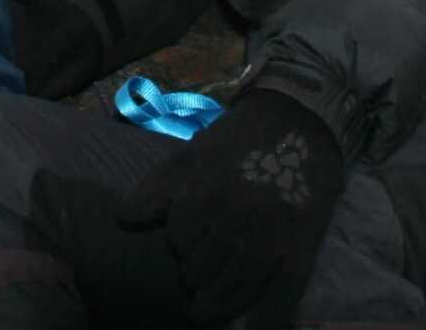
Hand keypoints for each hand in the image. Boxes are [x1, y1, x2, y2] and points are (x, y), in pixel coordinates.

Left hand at [116, 89, 345, 325]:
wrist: (302, 117)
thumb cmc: (241, 136)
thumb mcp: (194, 152)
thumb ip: (158, 186)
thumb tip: (122, 218)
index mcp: (207, 191)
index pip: (179, 237)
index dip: (179, 243)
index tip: (186, 243)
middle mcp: (237, 216)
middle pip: (203, 267)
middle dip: (196, 273)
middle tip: (199, 272)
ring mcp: (272, 234)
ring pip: (235, 286)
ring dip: (218, 302)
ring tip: (206, 307)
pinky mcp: (303, 245)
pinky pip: (283, 294)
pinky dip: (267, 318)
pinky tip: (255, 329)